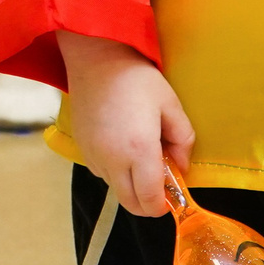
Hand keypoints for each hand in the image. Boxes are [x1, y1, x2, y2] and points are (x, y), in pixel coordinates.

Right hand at [58, 32, 194, 218]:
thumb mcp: (170, 104)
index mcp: (139, 150)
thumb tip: (180, 167)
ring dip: (130, 186)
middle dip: (147, 203)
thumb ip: (182, 140)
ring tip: (140, 159)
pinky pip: (101, 172)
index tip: (172, 195)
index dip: (163, 205)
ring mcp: (93, 155)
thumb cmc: (137, 78)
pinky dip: (115, 171)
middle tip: (160, 184)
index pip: (150, 200)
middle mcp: (113, 160)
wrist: (96, 59)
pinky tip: (121, 148)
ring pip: (115, 188)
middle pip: (130, 204)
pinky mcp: (81, 148)